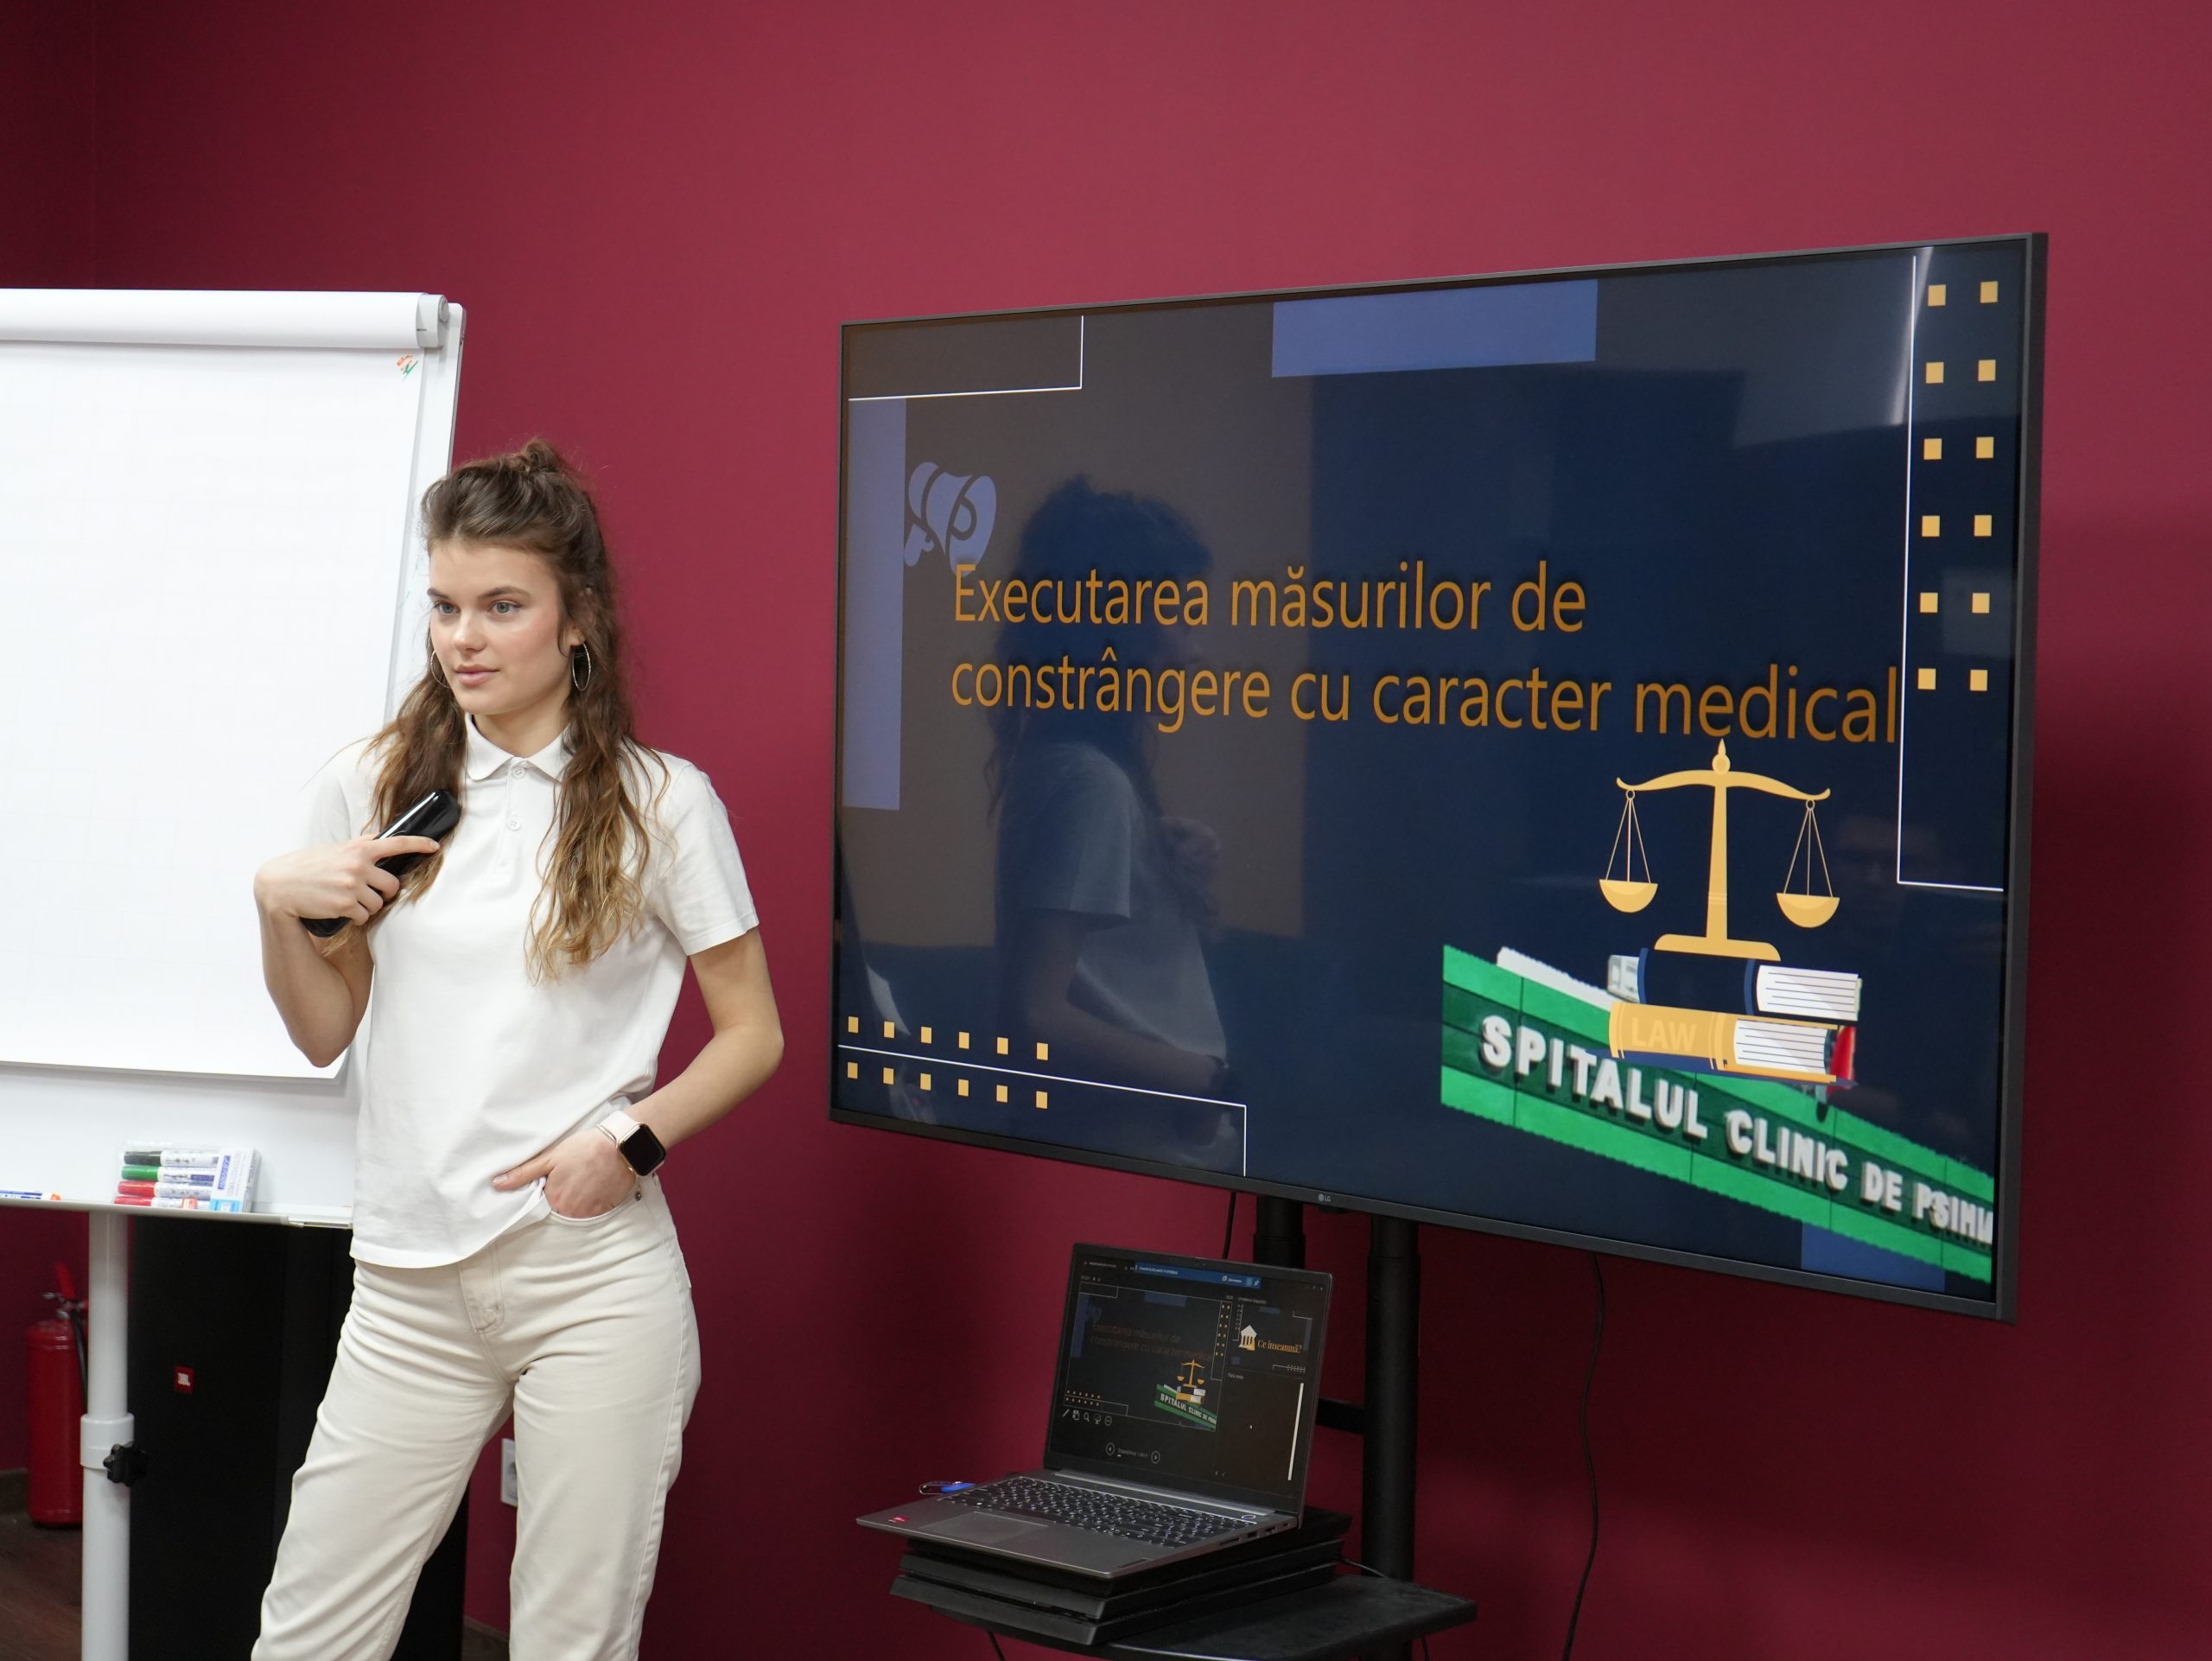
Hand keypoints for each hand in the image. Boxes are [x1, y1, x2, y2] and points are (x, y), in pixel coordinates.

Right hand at [254, 836, 443, 924]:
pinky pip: (364, 916)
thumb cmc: (307, 866)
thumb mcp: (334, 849)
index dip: (420, 844)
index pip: (397, 843)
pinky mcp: (345, 905)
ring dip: (367, 907)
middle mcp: (359, 865)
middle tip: (369, 893)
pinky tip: (340, 910)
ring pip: (378, 904)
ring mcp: (352, 886)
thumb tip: (381, 838)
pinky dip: (356, 917)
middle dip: (384, 893)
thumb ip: (359, 845)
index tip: (435, 847)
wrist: (279, 885)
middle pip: (392, 885)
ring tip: (347, 900)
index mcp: (359, 848)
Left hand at [491, 1128, 633, 1219]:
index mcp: (553, 1198)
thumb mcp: (550, 1158)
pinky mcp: (606, 1209)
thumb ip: (523, 1174)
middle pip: (560, 1209)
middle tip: (571, 1178)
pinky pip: (594, 1211)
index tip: (554, 1181)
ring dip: (578, 1200)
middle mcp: (570, 1210)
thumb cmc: (584, 1148)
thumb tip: (496, 1184)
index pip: (542, 1204)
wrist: (620, 1145)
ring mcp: (589, 1211)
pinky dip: (594, 1201)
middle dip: (563, 1197)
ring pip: (577, 1211)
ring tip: (584, 1181)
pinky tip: (596, 1185)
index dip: (547, 1192)